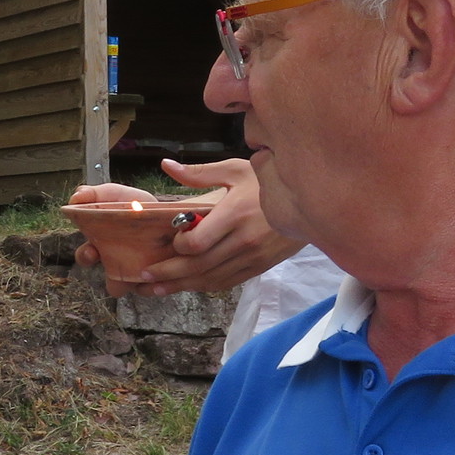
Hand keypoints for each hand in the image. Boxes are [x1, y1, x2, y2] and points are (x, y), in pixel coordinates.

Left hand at [77, 159, 299, 296]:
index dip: (180, 247)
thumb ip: (199, 173)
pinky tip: (186, 286)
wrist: (312, 201)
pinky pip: (226, 282)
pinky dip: (204, 286)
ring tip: (155, 288)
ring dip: (180, 286)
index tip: (170, 242)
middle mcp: (244, 240)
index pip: (199, 242)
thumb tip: (167, 165)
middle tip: (143, 276)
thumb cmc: (267, 182)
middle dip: (168, 273)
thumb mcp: (236, 170)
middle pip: (199, 266)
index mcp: (235, 215)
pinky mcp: (259, 267)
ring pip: (210, 279)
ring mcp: (253, 257)